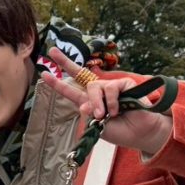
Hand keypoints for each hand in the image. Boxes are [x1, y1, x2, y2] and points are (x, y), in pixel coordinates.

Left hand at [42, 48, 172, 155]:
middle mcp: (98, 91)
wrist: (140, 133)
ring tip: (104, 115)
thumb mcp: (98, 127)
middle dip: (65, 61)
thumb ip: (88, 114)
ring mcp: (111, 87)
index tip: (44, 73)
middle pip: (80, 73)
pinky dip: (112, 102)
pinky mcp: (124, 84)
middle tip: (51, 51)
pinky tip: (118, 111)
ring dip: (98, 103)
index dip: (57, 83)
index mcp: (89, 102)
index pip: (71, 91)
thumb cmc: (120, 131)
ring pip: (94, 87)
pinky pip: (111, 89)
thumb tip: (82, 103)